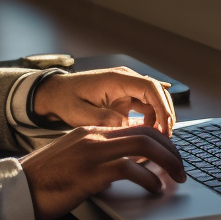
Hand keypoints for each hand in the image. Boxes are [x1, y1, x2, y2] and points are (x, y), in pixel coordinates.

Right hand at [19, 125, 186, 219]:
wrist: (17, 190)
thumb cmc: (43, 181)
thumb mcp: (73, 161)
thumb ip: (96, 159)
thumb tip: (122, 169)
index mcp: (90, 132)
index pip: (134, 128)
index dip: (158, 140)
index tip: (170, 155)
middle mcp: (93, 137)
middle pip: (145, 133)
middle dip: (170, 150)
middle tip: (181, 167)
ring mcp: (92, 153)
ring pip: (143, 146)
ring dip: (166, 162)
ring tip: (176, 177)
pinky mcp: (90, 172)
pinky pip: (129, 169)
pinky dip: (148, 178)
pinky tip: (154, 188)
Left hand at [32, 67, 176, 134]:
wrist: (55, 94)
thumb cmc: (66, 100)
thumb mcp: (80, 114)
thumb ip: (103, 120)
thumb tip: (126, 128)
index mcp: (117, 79)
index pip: (150, 87)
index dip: (162, 107)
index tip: (165, 127)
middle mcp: (126, 81)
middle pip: (158, 93)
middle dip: (166, 115)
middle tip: (165, 138)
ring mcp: (126, 89)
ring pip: (154, 102)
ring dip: (159, 119)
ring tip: (157, 140)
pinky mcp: (125, 99)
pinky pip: (145, 107)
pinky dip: (150, 121)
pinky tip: (148, 136)